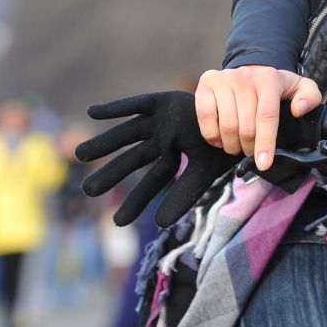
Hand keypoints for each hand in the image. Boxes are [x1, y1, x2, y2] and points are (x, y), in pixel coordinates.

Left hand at [76, 90, 241, 226]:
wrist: (247, 112)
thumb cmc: (228, 143)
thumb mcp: (203, 172)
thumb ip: (182, 196)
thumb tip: (161, 224)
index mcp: (175, 157)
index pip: (152, 183)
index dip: (136, 201)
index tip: (117, 222)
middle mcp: (165, 139)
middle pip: (133, 158)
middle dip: (111, 174)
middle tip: (87, 191)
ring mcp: (163, 120)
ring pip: (128, 132)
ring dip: (105, 143)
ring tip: (79, 156)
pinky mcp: (163, 102)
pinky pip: (136, 105)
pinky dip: (115, 109)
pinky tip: (91, 113)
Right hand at [195, 65, 321, 171]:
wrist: (252, 69)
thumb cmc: (276, 86)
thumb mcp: (301, 87)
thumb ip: (310, 97)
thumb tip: (298, 110)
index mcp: (269, 79)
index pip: (266, 116)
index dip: (265, 143)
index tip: (264, 164)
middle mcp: (244, 77)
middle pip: (245, 125)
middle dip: (249, 147)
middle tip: (251, 152)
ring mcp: (223, 79)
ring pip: (226, 124)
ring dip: (232, 144)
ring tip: (238, 147)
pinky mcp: (206, 83)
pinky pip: (205, 116)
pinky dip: (212, 135)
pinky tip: (220, 139)